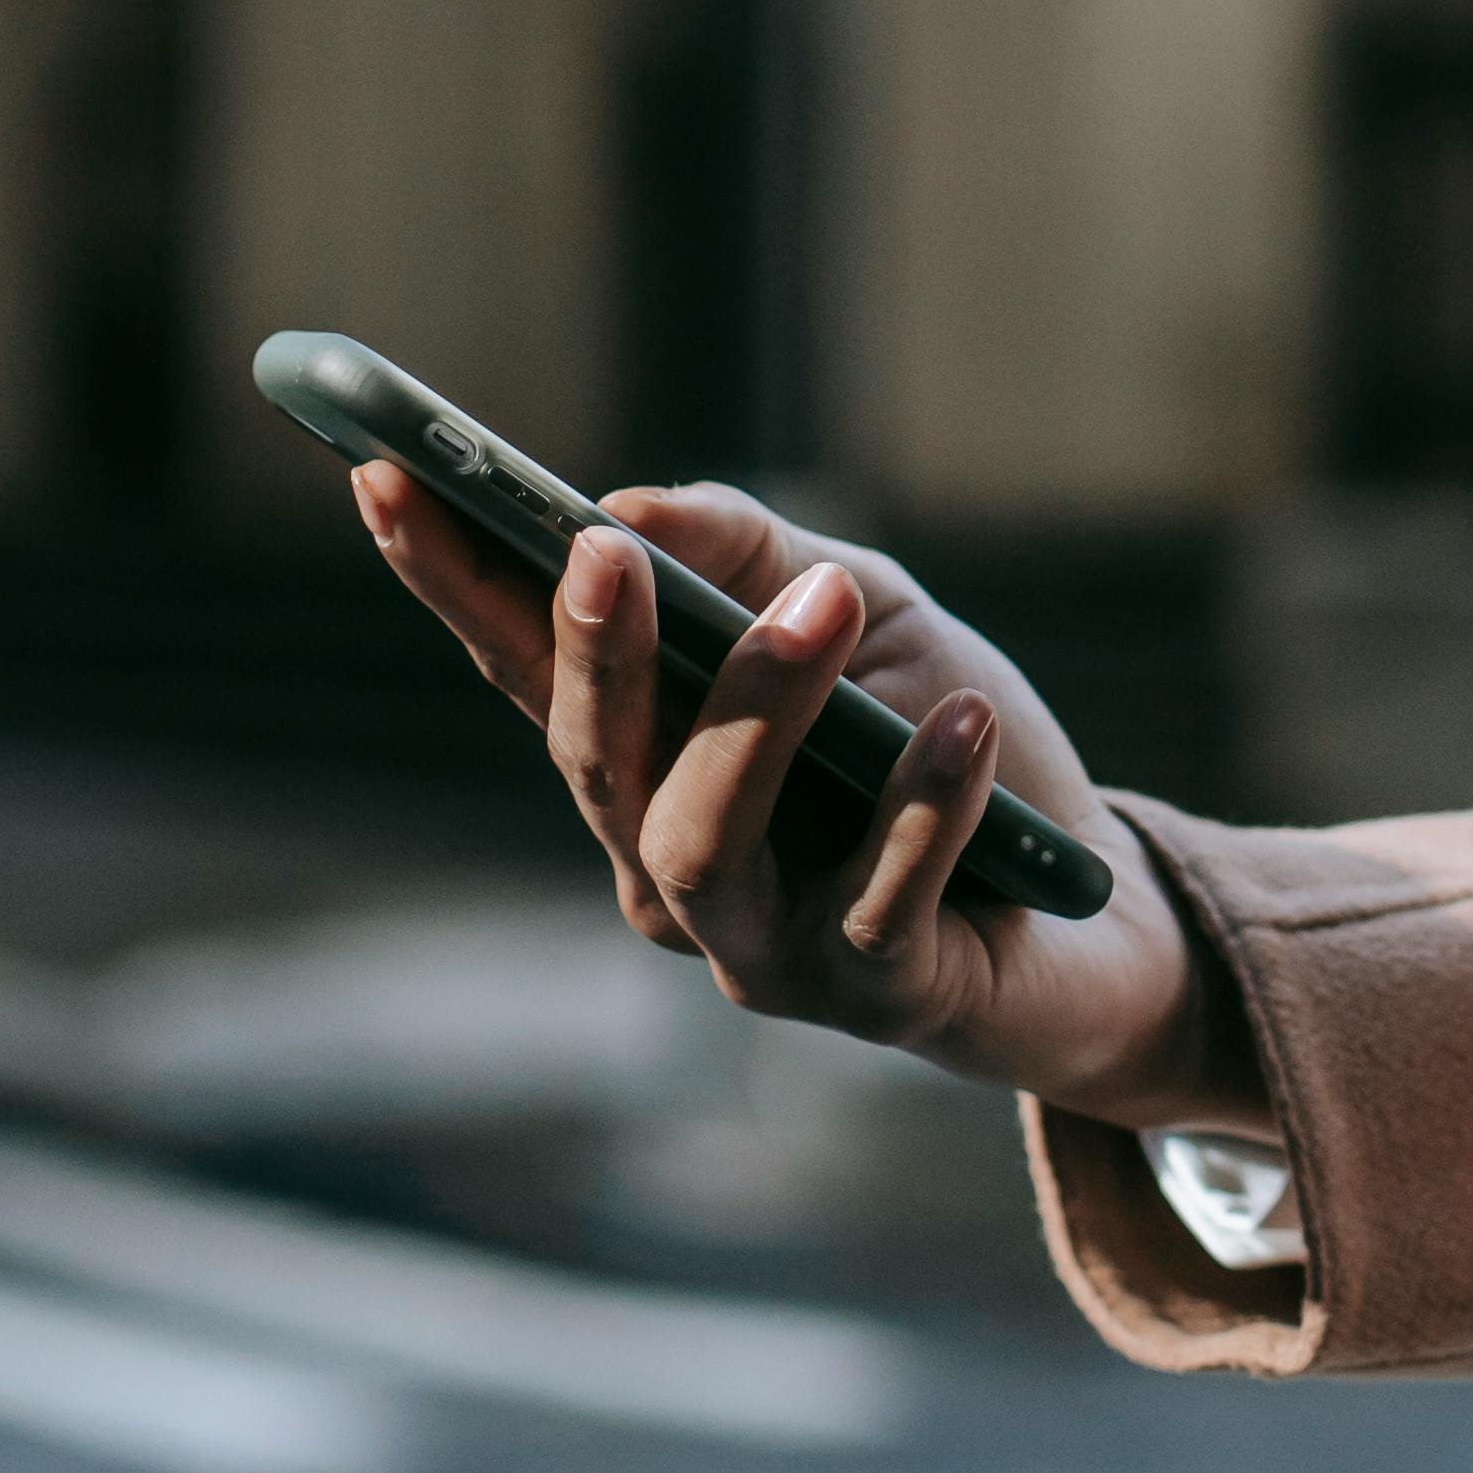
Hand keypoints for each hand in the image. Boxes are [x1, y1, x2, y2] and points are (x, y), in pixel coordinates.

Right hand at [352, 466, 1253, 1132]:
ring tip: (825, 601)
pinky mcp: (878, 996)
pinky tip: (963, 720)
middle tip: (603, 548)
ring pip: (707, 838)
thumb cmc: (944, 740)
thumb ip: (753, 553)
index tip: (380, 476)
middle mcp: (672, 871)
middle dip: (590, 652)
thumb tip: (628, 507)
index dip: (449, 581)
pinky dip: (924, 804)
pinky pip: (884, 898)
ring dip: (757, 710)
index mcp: (646, 767)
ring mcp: (766, 948)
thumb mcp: (864, 609)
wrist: (1092, 907)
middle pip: (594, 762)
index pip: (523, 668)